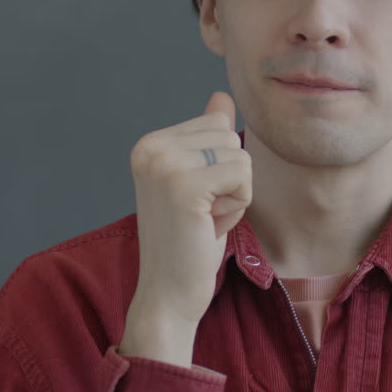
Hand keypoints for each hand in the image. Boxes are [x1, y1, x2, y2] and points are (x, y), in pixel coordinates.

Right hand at [120, 91, 251, 364]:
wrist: (169, 293)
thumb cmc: (188, 241)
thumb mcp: (201, 182)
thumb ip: (207, 139)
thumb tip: (222, 97)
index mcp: (149, 144)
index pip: (216, 125)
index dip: (220, 168)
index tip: (195, 201)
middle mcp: (150, 148)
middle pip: (229, 135)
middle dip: (230, 179)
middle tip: (201, 213)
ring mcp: (164, 165)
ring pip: (239, 155)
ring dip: (234, 194)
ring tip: (204, 220)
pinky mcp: (183, 185)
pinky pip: (243, 174)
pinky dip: (238, 204)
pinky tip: (210, 225)